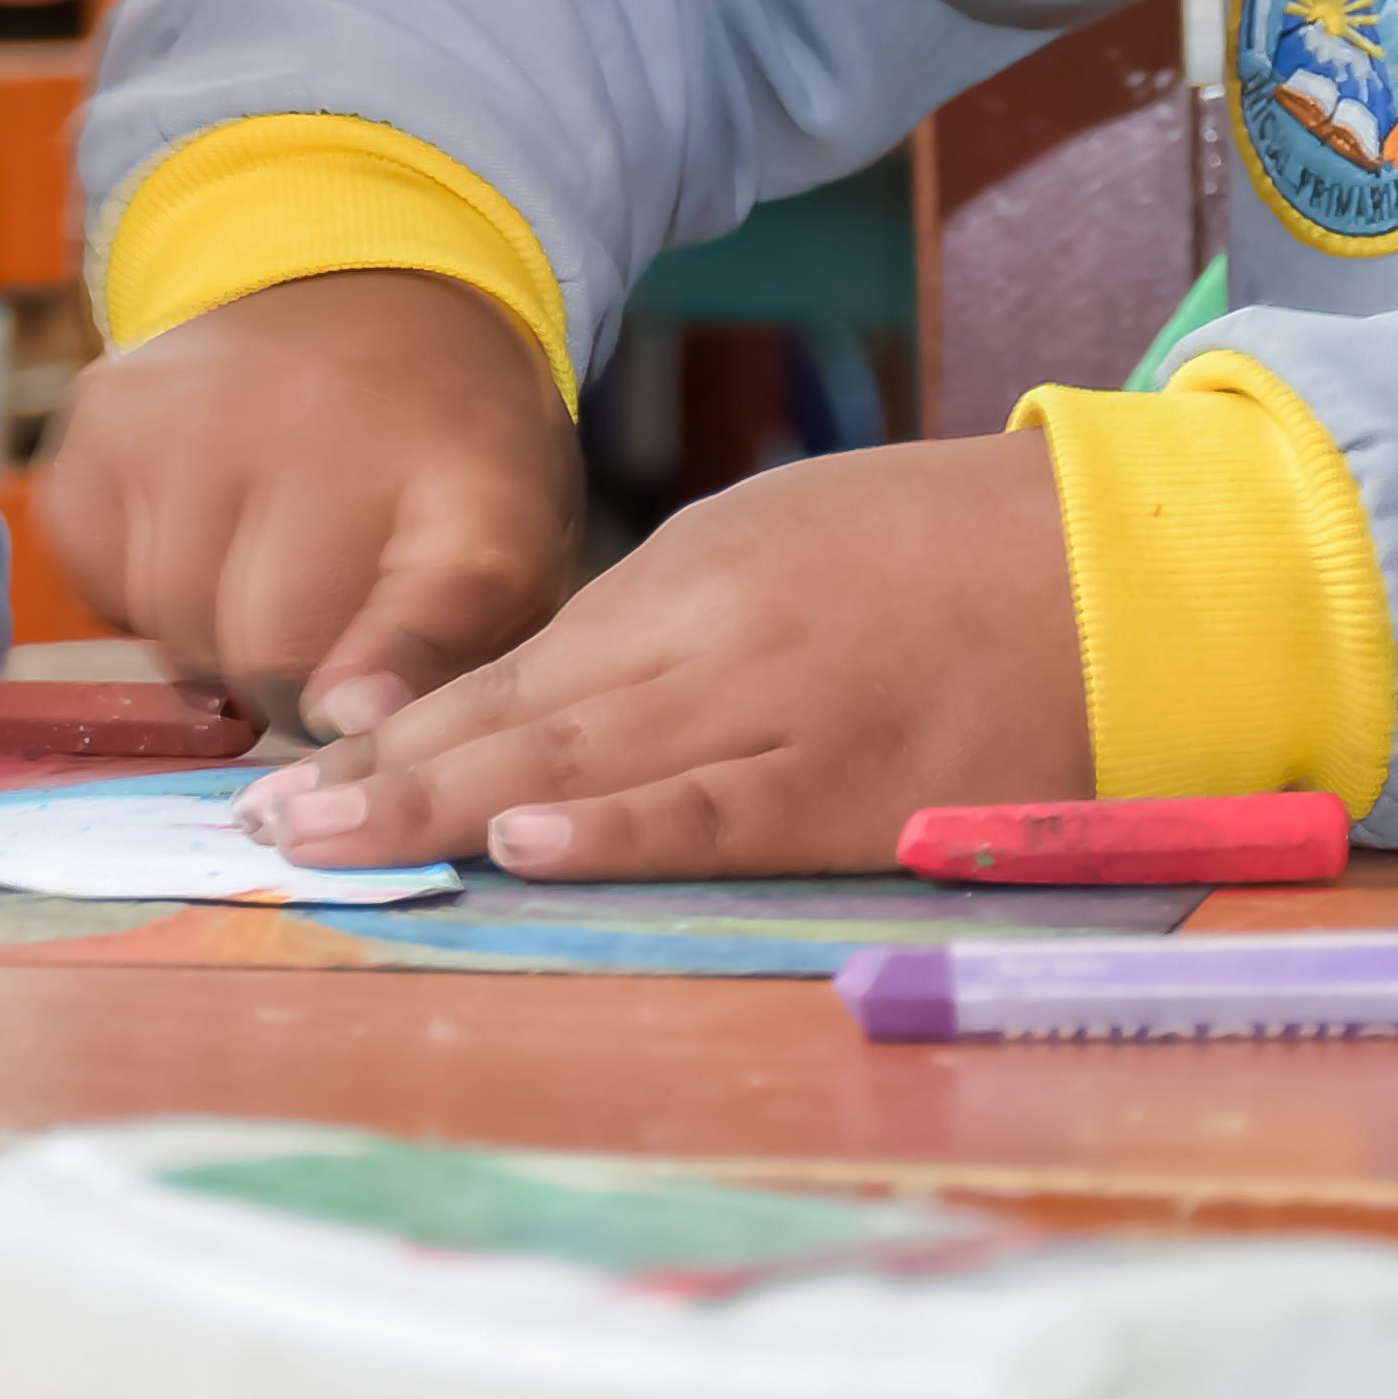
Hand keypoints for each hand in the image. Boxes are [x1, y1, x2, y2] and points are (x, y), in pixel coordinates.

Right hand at [37, 269, 578, 735]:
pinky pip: (102, 586)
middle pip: (267, 648)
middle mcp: (328, 420)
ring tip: (265, 574)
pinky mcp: (105, 417)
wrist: (365, 296)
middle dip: (290, 689)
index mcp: (470, 476)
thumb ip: (454, 669)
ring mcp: (199, 410)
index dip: (391, 669)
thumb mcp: (509, 563)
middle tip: (321, 648)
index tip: (350, 715)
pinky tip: (203, 532)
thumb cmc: (441, 466)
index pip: (439, 588)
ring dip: (214, 645)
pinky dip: (146, 594)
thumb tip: (352, 733)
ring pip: (174, 632)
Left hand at [237, 428, 1087, 876]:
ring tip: (332, 849)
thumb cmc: (959, 559)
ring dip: (449, 810)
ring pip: (591, 761)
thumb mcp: (795, 549)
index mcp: (697, 570)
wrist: (1134, 563)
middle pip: (522, 712)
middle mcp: (720, 631)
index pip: (513, 663)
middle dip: (382, 776)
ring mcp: (789, 708)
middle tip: (263, 828)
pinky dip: (622, 830)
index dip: (397, 726)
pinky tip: (529, 845)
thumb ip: (678, 628)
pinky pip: (723, 813)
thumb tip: (555, 720)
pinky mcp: (866, 787)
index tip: (289, 773)